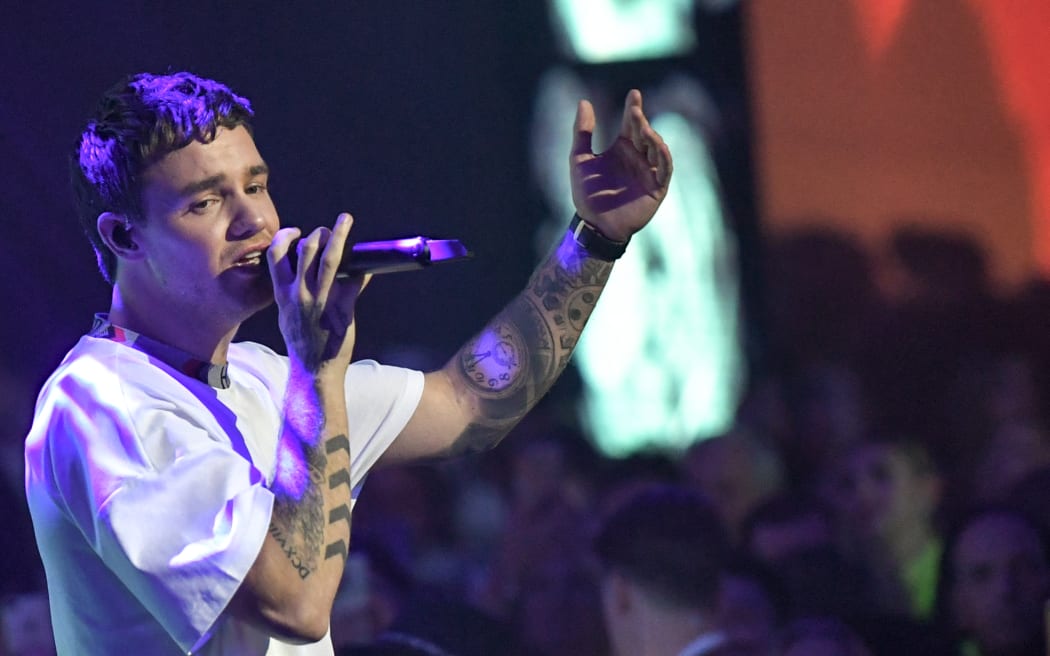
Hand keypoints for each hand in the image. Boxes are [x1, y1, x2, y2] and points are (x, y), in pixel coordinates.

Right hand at [267, 213, 367, 374]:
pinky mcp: (343, 309)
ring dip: (339, 236)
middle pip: (307, 251)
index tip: (295, 232)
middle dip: (318, 234)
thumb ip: (291, 294)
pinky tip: (368, 262)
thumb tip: (299, 276)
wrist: (314, 370)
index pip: (276, 256)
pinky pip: (355, 281)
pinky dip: (362, 269)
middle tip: (326, 230)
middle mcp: (301, 294)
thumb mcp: (288, 315)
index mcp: (283, 295)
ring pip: (330, 259)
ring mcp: (322, 301)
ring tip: (344, 223)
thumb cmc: (302, 343)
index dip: (285, 237)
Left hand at [569, 90, 672, 241]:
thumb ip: (582, 132)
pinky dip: (664, 156)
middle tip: (635, 112)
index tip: (634, 94)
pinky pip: (665, 169)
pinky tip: (659, 145)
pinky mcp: (657, 188)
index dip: (633, 108)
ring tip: (644, 129)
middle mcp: (638, 158)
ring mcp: (649, 172)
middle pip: (645, 133)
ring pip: (657, 149)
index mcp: (622, 149)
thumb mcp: (579, 159)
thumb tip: (584, 101)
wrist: (594, 225)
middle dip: (642, 121)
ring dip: (653, 137)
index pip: (631, 124)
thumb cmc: (586, 194)